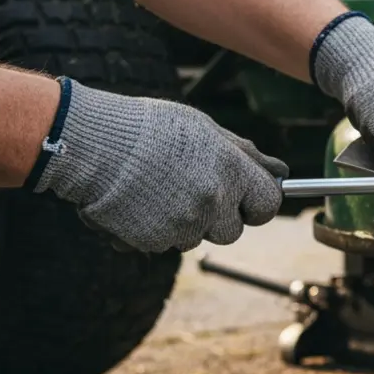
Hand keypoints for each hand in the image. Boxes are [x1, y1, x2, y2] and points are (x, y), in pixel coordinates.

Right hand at [31, 79, 288, 252]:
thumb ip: (246, 155)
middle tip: (190, 190)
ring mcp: (184, 225)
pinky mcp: (156, 242)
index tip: (246, 199)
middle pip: (233, 231)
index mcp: (230, 171)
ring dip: (183, 222)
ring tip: (156, 189)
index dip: (258, 203)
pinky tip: (138, 203)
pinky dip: (154, 230)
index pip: (269, 204)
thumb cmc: (149, 128)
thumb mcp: (204, 129)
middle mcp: (213, 202)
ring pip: (196, 237)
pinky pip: (165, 244)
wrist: (91, 143)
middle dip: (218, 217)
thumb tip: (282, 172)